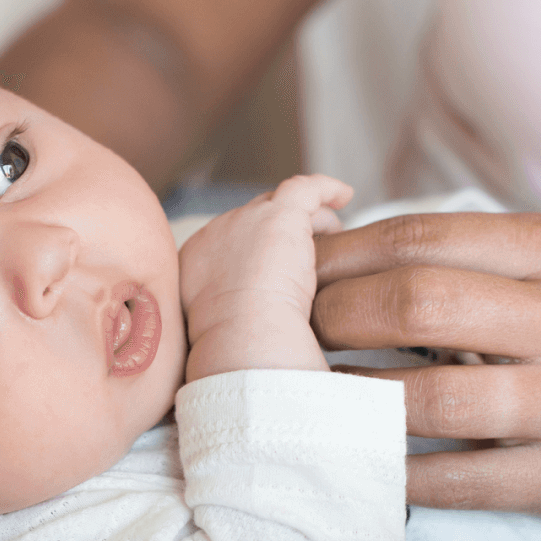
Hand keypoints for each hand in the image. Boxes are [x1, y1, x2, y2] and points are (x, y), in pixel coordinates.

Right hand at [181, 174, 352, 382]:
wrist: (242, 337)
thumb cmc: (234, 352)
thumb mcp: (219, 337)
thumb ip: (229, 326)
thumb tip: (245, 341)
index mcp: (195, 264)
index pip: (227, 246)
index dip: (253, 252)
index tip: (272, 269)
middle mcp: (215, 235)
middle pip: (252, 222)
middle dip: (277, 233)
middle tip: (306, 251)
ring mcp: (245, 221)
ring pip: (279, 206)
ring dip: (305, 218)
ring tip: (330, 229)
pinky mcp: (280, 215)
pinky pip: (304, 188)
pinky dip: (324, 188)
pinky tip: (345, 194)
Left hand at [312, 212, 540, 529]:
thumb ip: (476, 254)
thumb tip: (344, 249)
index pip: (424, 237)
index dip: (342, 256)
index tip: (296, 273)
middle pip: (418, 304)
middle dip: (335, 318)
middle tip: (293, 335)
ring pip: (433, 398)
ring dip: (354, 399)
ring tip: (312, 397)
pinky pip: (463, 479)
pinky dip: (399, 473)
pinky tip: (359, 460)